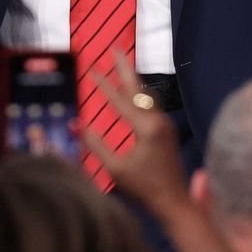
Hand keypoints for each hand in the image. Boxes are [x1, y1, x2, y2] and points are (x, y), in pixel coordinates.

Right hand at [82, 50, 189, 214]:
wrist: (174, 202)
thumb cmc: (144, 188)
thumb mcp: (115, 168)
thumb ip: (96, 145)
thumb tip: (78, 124)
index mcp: (146, 128)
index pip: (120, 100)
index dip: (103, 85)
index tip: (90, 69)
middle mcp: (158, 121)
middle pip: (138, 88)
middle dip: (125, 68)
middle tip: (114, 48)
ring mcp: (165, 125)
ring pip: (146, 96)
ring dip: (132, 80)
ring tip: (121, 65)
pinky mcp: (166, 132)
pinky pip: (150, 106)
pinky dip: (137, 95)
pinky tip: (131, 94)